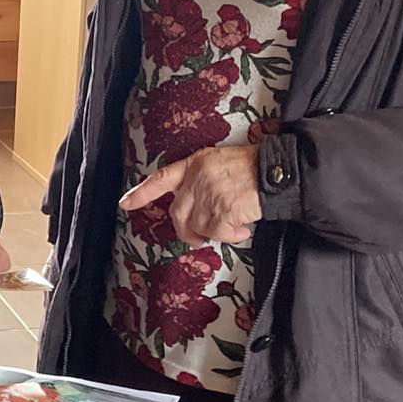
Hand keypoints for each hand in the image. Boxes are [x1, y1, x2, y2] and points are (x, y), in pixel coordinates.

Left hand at [120, 145, 261, 246]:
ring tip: (236, 225)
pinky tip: (244, 229)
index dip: (142, 193)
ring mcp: (208, 195)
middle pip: (178, 214)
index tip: (125, 204)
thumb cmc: (253, 167)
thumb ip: (200, 179)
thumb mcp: (220, 162)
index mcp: (195, 164)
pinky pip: (219, 233)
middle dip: (187, 231)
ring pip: (200, 226)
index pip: (161, 179)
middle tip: (198, 239)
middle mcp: (196, 179)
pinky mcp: (222, 211)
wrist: (277, 170)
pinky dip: (232, 236)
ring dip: (217, 232)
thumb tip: (193, 207)